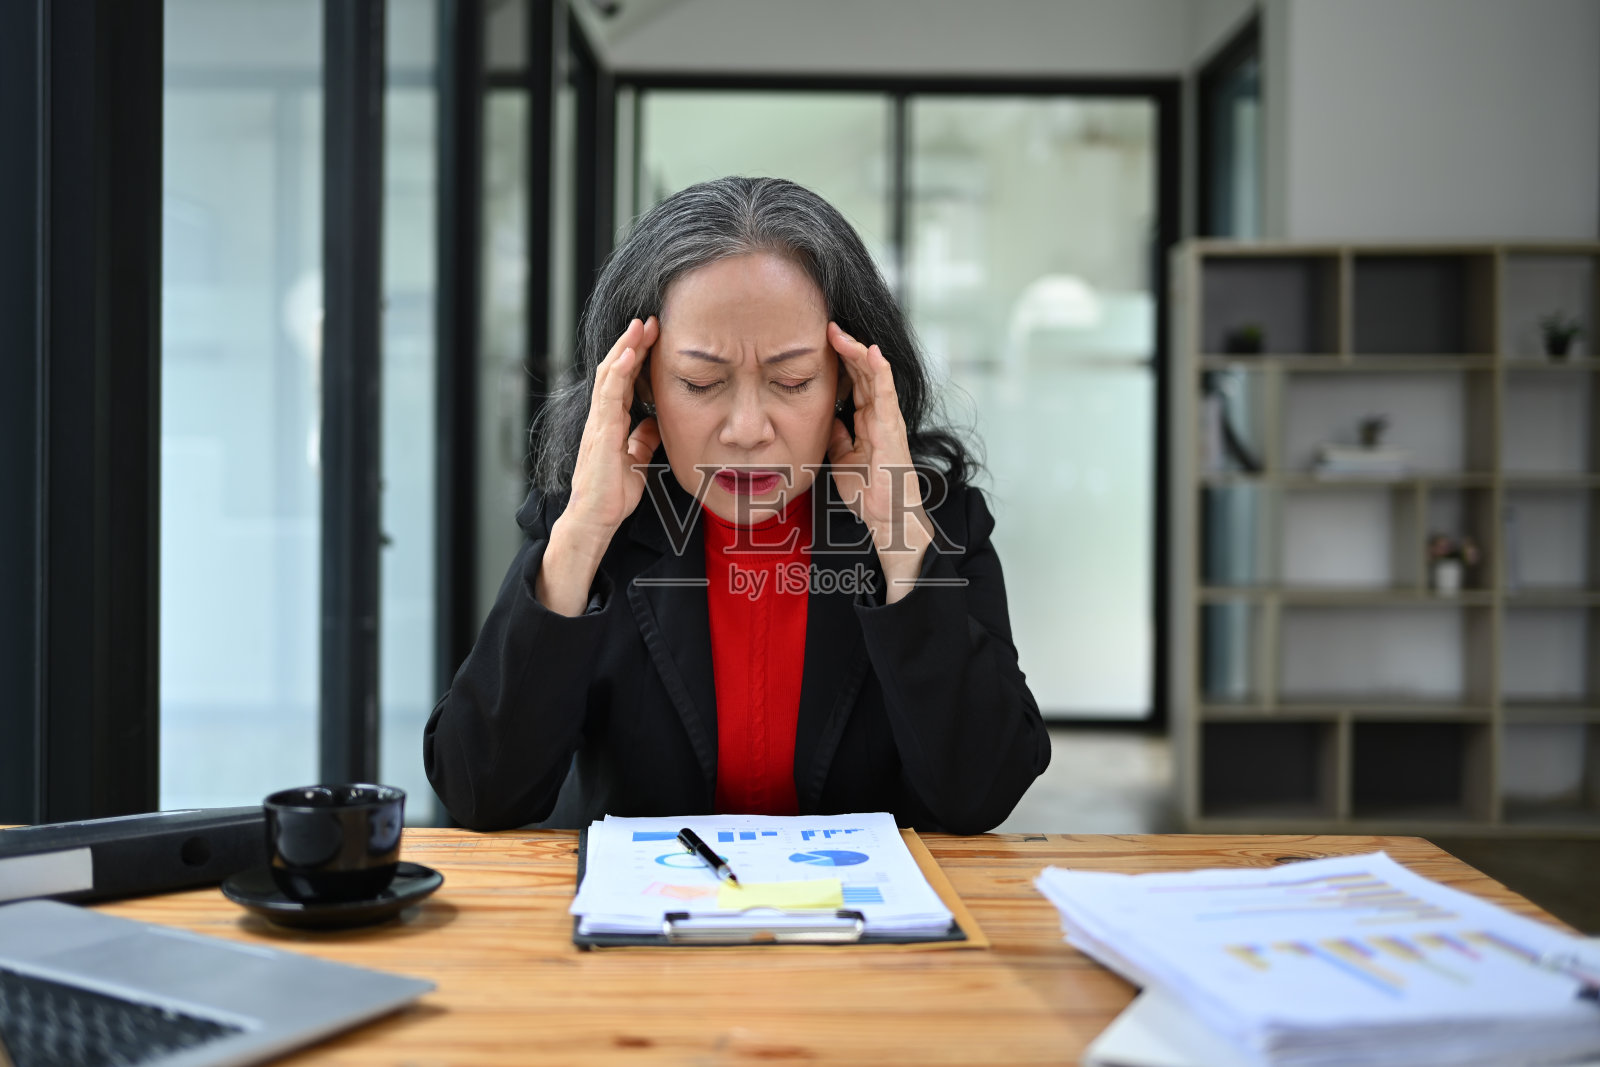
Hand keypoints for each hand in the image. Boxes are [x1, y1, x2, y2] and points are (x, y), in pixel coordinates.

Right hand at [537, 317, 658, 614]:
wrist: (596, 519)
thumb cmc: (612, 495)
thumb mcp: (636, 462)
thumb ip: (642, 441)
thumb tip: (653, 424)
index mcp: (611, 423)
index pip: (624, 381)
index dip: (637, 358)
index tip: (652, 337)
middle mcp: (602, 418)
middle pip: (616, 371)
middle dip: (632, 344)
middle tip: (649, 320)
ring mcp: (599, 423)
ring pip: (611, 376)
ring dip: (626, 348)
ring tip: (640, 326)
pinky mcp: (600, 432)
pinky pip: (609, 395)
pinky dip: (619, 372)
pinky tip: (629, 354)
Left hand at [826, 322, 930, 600]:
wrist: (887, 518)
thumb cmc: (870, 493)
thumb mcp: (842, 460)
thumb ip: (837, 437)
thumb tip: (827, 419)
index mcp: (868, 422)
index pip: (855, 384)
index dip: (841, 362)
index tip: (822, 343)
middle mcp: (880, 416)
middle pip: (864, 374)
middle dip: (847, 349)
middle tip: (828, 327)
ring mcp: (888, 420)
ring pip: (876, 377)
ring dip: (859, 353)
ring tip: (842, 332)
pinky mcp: (893, 428)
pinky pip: (887, 394)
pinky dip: (880, 372)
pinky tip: (871, 352)